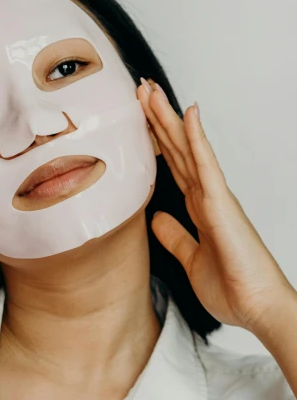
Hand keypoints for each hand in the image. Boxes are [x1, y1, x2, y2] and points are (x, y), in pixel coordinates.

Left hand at [137, 78, 294, 332]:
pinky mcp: (223, 204)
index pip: (173, 164)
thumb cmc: (234, 287)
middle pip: (177, 149)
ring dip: (169, 119)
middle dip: (157, 119)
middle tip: (140, 89)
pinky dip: (196, 138)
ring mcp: (216, 197)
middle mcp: (207, 196)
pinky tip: (188, 113)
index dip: (156, 140)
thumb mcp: (190, 259)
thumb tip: (155, 218)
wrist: (259, 309)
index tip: (140, 115)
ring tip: (150, 91)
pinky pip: (206, 164)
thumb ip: (174, 236)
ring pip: (187, 148)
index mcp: (200, 208)